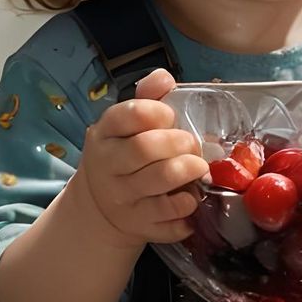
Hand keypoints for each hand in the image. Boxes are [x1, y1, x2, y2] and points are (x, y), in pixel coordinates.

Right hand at [75, 69, 210, 252]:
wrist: (102, 205)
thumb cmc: (125, 154)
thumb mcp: (128, 124)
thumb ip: (148, 98)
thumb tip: (165, 78)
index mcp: (106, 132)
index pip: (131, 114)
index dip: (160, 113)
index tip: (170, 117)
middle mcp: (108, 164)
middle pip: (146, 148)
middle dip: (180, 143)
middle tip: (193, 145)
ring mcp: (121, 196)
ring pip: (159, 180)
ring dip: (188, 171)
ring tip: (199, 169)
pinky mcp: (138, 223)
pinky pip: (168, 215)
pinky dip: (186, 206)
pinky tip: (191, 199)